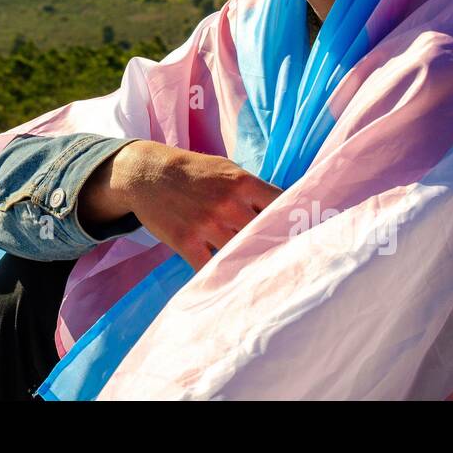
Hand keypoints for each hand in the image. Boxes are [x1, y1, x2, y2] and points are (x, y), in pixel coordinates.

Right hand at [80, 140, 282, 270]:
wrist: (147, 174)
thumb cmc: (192, 171)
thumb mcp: (225, 168)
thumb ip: (251, 189)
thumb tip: (282, 209)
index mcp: (242, 183)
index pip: (282, 206)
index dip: (294, 222)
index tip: (305, 236)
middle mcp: (228, 204)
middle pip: (265, 234)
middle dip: (277, 248)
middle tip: (293, 265)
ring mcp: (207, 224)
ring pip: (241, 254)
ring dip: (251, 265)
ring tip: (266, 280)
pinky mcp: (187, 241)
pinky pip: (211, 268)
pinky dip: (222, 277)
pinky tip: (231, 283)